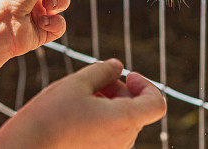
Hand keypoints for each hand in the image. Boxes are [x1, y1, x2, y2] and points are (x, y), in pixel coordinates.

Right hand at [0, 59, 166, 148]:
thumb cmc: (50, 116)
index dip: (146, 84)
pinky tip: (78, 112)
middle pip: (137, 110)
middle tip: (95, 80)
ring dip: (110, 103)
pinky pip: (110, 135)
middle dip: (121, 90)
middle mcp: (123, 141)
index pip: (157, 104)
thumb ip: (102, 71)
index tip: (127, 75)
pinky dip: (102, 119)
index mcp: (124, 121)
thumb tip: (118, 66)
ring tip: (83, 96)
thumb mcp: (76, 83)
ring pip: (123, 122)